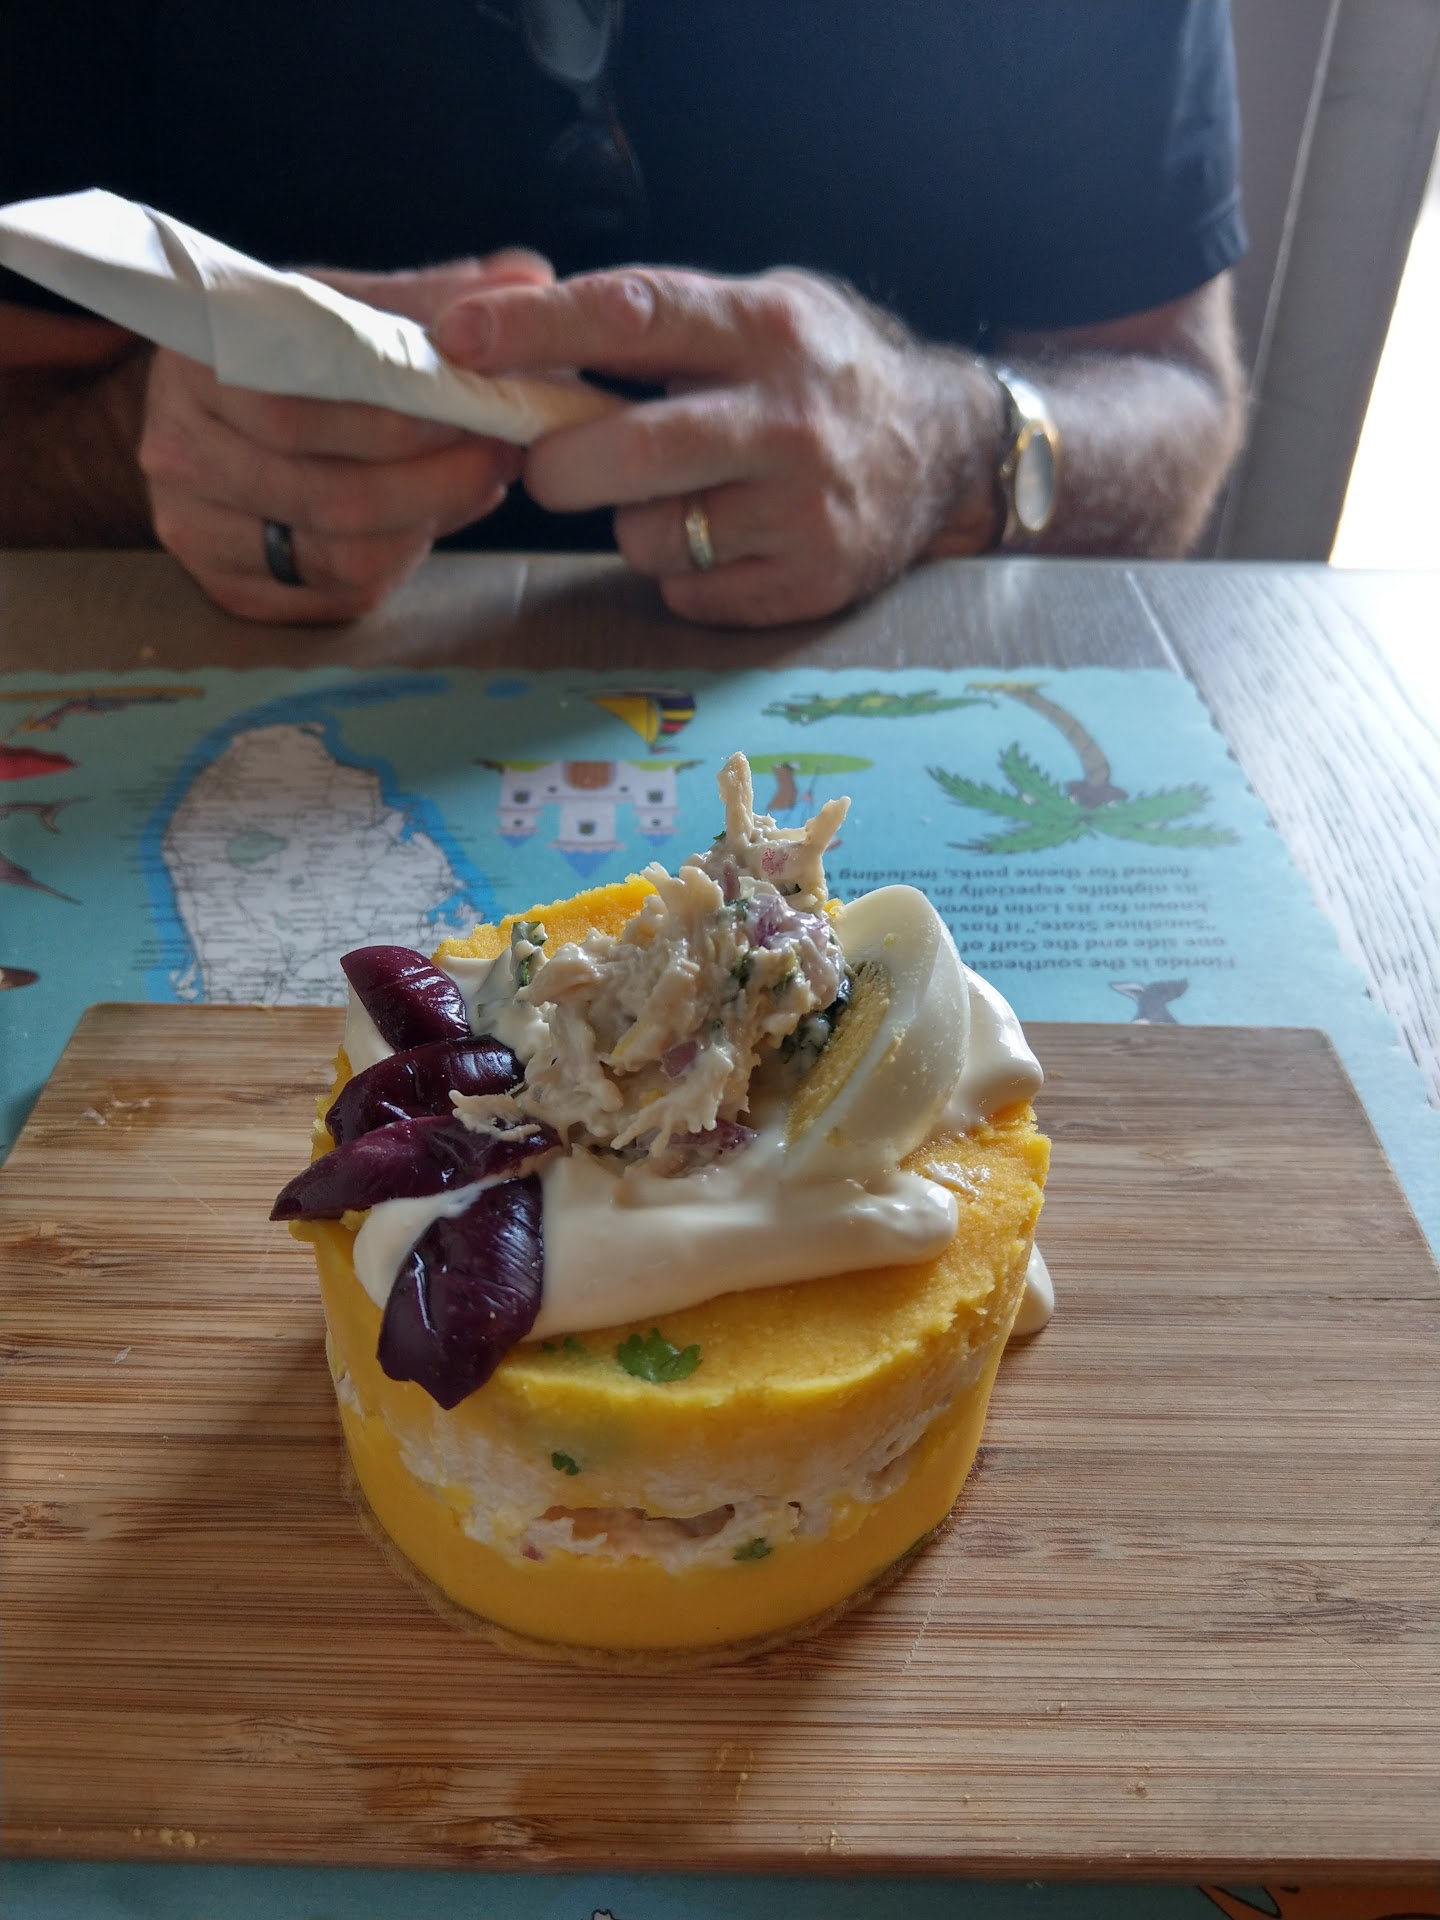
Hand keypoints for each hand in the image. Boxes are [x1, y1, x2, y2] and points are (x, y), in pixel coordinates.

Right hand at [138, 253, 553, 623]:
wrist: (207, 411)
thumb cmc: (284, 350)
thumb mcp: (340, 304)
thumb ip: (428, 298)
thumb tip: (526, 275)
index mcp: (196, 366)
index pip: (304, 411)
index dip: (403, 421)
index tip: (476, 409)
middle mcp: (178, 453)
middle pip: (332, 496)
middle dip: (436, 481)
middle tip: (499, 455)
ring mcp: (195, 530)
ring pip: (340, 555)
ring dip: (427, 524)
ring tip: (476, 483)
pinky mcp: (228, 588)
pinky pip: (336, 594)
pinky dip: (397, 562)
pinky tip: (425, 522)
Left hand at [434, 266, 996, 626]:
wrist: (944, 453)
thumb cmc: (822, 373)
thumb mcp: (760, 310)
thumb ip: (657, 320)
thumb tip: (515, 330)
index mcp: (766, 327)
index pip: (633, 317)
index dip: (537, 332)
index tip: (459, 341)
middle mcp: (790, 419)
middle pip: (631, 454)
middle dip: (561, 467)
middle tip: (550, 467)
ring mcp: (805, 510)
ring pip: (650, 537)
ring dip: (636, 524)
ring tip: (683, 497)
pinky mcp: (811, 582)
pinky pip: (689, 591)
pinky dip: (685, 572)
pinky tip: (726, 538)